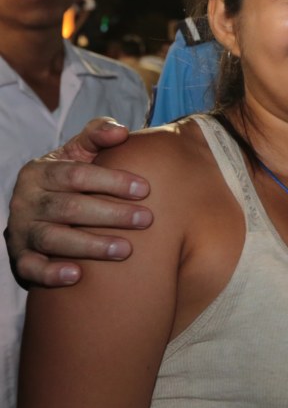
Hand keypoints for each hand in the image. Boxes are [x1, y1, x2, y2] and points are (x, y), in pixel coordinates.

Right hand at [7, 118, 151, 287]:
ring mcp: (21, 230)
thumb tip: (121, 131)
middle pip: (69, 207)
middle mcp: (26, 200)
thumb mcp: (77, 153)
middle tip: (146, 220)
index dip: (112, 180)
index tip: (145, 189)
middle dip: (110, 214)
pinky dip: (51, 273)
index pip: (77, 174)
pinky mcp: (20, 257)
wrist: (37, 213)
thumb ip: (97, 136)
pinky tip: (76, 276)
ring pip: (52, 239)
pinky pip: (30, 268)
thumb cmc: (69, 180)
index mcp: (41, 172)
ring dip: (90, 245)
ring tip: (125, 250)